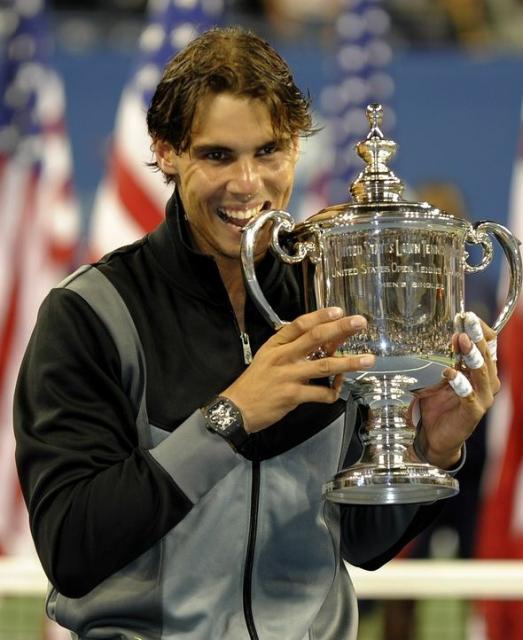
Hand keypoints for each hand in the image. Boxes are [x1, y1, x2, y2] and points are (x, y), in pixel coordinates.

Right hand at [222, 307, 374, 432]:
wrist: (236, 408)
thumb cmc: (256, 382)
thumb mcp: (267, 358)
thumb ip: (291, 349)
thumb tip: (323, 343)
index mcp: (276, 345)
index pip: (300, 324)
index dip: (320, 316)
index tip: (339, 310)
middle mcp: (282, 356)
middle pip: (316, 338)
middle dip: (340, 329)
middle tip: (359, 322)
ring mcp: (288, 376)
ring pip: (325, 365)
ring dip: (349, 362)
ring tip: (368, 360)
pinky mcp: (293, 395)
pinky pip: (321, 393)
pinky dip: (333, 391)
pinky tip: (337, 389)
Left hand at [414, 313, 499, 468]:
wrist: (435, 435)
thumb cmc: (439, 402)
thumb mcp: (441, 374)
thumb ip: (447, 357)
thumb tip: (450, 333)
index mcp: (481, 370)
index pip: (490, 344)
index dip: (480, 330)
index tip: (466, 316)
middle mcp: (487, 382)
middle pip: (487, 355)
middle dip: (476, 337)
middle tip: (467, 321)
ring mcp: (482, 398)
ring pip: (482, 373)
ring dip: (472, 356)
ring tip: (461, 341)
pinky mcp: (473, 413)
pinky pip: (469, 396)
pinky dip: (460, 383)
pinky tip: (450, 373)